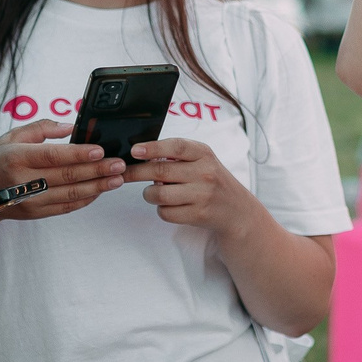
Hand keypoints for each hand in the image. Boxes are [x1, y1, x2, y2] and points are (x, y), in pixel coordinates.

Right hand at [0, 121, 126, 223]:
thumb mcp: (9, 136)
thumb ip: (40, 128)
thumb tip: (70, 127)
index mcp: (15, 157)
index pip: (53, 155)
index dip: (79, 154)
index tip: (102, 150)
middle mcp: (21, 181)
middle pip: (66, 176)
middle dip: (97, 171)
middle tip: (119, 165)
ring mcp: (27, 201)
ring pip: (69, 194)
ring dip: (97, 187)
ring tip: (117, 179)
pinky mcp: (33, 214)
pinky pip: (64, 207)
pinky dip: (84, 200)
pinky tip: (99, 191)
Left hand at [127, 137, 254, 235]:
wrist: (237, 210)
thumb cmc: (212, 180)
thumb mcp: (203, 160)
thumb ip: (178, 155)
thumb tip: (142, 154)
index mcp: (204, 154)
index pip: (176, 146)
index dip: (153, 147)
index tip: (135, 151)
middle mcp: (205, 173)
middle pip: (161, 171)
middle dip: (136, 173)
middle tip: (124, 174)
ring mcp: (202, 195)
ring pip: (159, 194)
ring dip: (149, 194)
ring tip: (153, 192)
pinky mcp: (198, 215)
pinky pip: (166, 213)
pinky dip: (161, 209)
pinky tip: (169, 205)